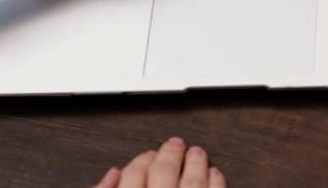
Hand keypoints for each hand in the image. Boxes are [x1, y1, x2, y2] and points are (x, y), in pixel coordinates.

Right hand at [93, 138, 224, 187]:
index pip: (133, 175)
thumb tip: (111, 175)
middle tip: (174, 144)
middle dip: (169, 155)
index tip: (147, 156)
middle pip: (162, 172)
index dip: (140, 161)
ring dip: (195, 163)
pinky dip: (215, 182)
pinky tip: (214, 173)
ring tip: (197, 153)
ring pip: (191, 181)